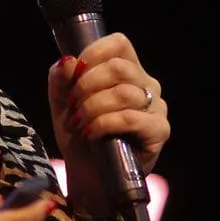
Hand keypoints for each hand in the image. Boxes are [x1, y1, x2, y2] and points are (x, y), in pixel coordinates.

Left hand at [47, 33, 169, 220]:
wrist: (88, 177)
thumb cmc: (80, 137)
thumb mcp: (62, 105)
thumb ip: (60, 80)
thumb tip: (66, 60)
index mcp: (128, 71)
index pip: (118, 43)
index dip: (93, 54)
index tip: (73, 76)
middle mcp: (147, 85)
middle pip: (119, 67)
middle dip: (87, 85)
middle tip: (73, 106)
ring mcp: (156, 108)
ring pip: (124, 93)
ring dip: (93, 107)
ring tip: (80, 124)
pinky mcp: (159, 131)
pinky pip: (131, 118)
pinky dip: (105, 123)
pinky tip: (92, 133)